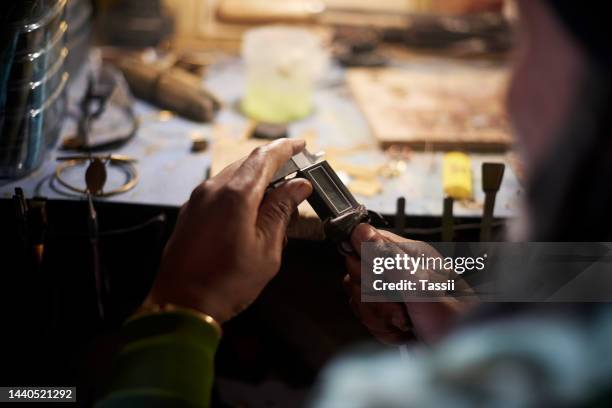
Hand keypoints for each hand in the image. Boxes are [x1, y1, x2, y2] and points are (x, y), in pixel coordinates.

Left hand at [146, 139, 312, 322]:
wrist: (181, 304)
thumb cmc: (227, 282)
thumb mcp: (266, 249)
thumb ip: (281, 211)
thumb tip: (299, 186)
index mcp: (235, 194)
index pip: (265, 158)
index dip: (285, 148)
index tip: (301, 144)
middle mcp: (213, 189)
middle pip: (248, 163)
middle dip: (273, 164)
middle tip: (295, 173)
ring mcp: (197, 200)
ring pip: (232, 176)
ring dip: (256, 179)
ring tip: (277, 197)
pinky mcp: (190, 212)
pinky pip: (219, 190)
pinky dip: (239, 191)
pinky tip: (251, 210)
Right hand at [344, 224, 475, 342]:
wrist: (464, 356)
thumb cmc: (455, 322)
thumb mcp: (421, 286)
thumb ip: (389, 258)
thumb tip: (361, 231)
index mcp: (409, 253)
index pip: (364, 240)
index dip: (364, 262)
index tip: (378, 280)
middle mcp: (400, 268)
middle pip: (357, 271)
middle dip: (373, 296)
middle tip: (400, 306)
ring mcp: (394, 291)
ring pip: (359, 297)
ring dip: (379, 316)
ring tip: (405, 322)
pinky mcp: (390, 312)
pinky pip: (367, 316)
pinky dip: (383, 329)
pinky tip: (402, 332)